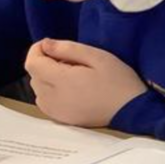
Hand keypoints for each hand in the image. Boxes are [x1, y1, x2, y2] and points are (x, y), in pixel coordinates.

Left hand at [24, 39, 146, 127]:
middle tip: (70, 61)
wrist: (132, 111)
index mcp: (61, 81)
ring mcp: (56, 111)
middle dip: (45, 64)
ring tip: (71, 76)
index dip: (37, 50)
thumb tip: (45, 44)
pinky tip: (71, 90)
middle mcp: (52, 98)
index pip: (32, 63)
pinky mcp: (61, 119)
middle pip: (34, 75)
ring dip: (47, 78)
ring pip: (38, 89)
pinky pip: (45, 102)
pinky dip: (51, 92)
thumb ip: (68, 48)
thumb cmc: (118, 81)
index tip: (53, 46)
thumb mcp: (97, 56)